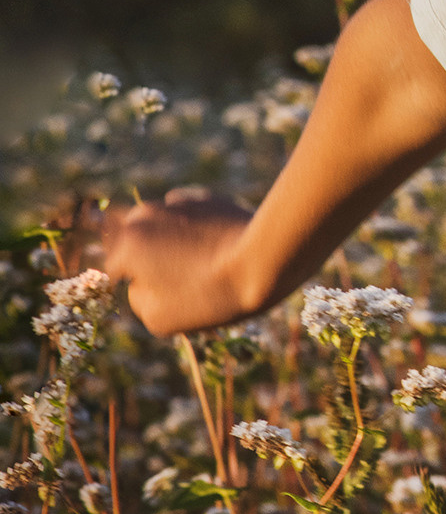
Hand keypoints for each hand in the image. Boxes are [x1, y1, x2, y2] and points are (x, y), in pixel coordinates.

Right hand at [99, 192, 262, 336]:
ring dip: (169, 240)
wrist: (263, 259)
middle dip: (145, 257)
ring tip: (200, 264)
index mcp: (128, 244)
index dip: (131, 285)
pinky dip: (195, 227)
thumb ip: (137, 298)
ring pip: (160, 223)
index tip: (154, 293)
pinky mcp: (206, 196)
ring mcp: (176, 202)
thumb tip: (141, 282)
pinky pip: (189, 214)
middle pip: (132, 239)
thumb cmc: (208, 294)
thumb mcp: (159, 317)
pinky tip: (216, 246)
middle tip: (175, 278)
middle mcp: (145, 215)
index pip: (114, 268)